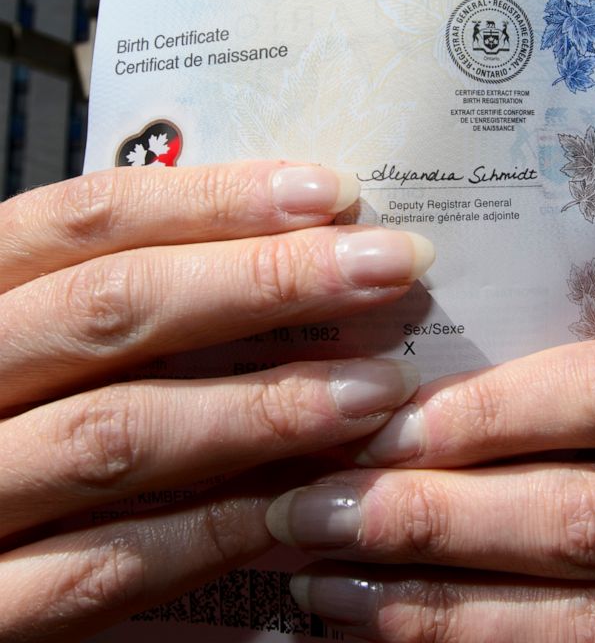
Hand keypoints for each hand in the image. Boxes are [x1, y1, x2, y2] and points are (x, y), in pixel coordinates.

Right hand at [0, 160, 432, 638]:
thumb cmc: (7, 403)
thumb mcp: (37, 332)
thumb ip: (122, 299)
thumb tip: (276, 246)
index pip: (89, 217)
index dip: (216, 199)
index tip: (332, 193)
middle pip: (115, 308)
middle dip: (266, 282)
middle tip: (391, 266)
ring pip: (118, 434)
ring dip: (263, 408)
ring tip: (379, 386)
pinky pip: (108, 565)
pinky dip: (216, 529)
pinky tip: (309, 502)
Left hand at [265, 336, 594, 640]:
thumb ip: (554, 381)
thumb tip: (397, 385)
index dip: (492, 411)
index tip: (381, 423)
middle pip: (582, 517)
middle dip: (433, 517)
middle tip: (309, 508)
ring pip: (586, 621)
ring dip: (435, 604)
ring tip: (321, 581)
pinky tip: (385, 627)